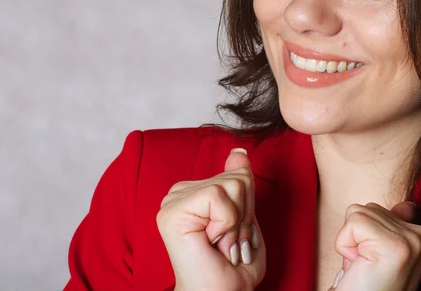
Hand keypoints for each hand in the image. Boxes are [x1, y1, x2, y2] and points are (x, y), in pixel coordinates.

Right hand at [157, 148, 265, 290]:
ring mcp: (173, 200)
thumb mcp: (245, 217)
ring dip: (237, 223)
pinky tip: (212, 241)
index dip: (248, 208)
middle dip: (244, 215)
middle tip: (227, 242)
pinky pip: (219, 196)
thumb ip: (240, 182)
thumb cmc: (231, 269)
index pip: (239, 175)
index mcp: (195, 192)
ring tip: (221, 244)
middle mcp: (180, 192)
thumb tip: (238, 151)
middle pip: (239, 178)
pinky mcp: (172, 210)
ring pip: (233, 185)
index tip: (232, 235)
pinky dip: (227, 224)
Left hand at [331, 202, 420, 290]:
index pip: (378, 210)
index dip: (364, 236)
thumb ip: (393, 226)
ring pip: (357, 213)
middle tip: (366, 266)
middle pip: (367, 208)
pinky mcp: (395, 245)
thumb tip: (407, 205)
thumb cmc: (368, 285)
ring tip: (364, 266)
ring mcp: (412, 240)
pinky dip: (345, 246)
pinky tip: (360, 266)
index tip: (373, 262)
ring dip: (350, 242)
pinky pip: (352, 224)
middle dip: (357, 237)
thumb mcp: (382, 252)